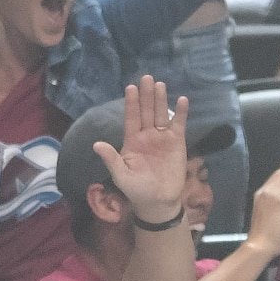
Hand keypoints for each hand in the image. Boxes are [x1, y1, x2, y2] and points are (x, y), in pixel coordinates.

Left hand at [94, 77, 190, 230]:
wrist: (158, 202)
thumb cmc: (137, 189)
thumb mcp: (121, 175)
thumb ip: (111, 159)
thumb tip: (97, 144)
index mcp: (132, 140)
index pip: (132, 117)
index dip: (132, 103)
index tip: (131, 88)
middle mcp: (147, 135)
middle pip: (147, 111)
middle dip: (146, 95)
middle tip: (146, 78)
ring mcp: (162, 138)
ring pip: (161, 114)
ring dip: (160, 100)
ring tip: (160, 84)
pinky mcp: (177, 143)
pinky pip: (178, 125)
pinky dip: (181, 113)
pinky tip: (182, 100)